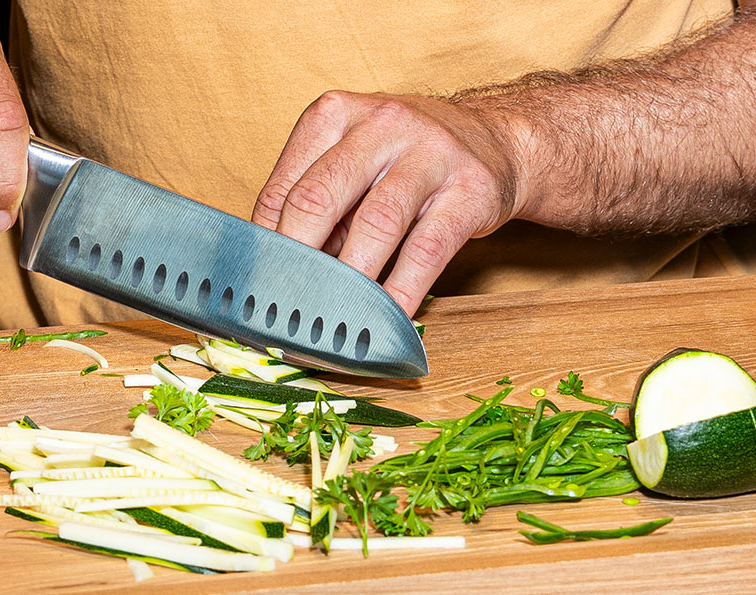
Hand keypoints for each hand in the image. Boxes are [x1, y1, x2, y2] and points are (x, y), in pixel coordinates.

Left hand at [252, 92, 528, 312]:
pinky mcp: (470, 190)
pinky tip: (387, 318)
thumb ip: (319, 204)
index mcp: (336, 114)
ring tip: (330, 318)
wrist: (497, 141)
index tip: (259, 287)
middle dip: (296, 259)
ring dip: (349, 280)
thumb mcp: (354, 159)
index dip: (267, 243)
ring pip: (376, 224)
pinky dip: (402, 290)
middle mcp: (381, 124)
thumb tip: (277, 270)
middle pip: (320, 197)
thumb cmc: (408, 159)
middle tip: (283, 305)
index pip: (286, 186)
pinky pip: (428, 250)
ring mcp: (430, 153)